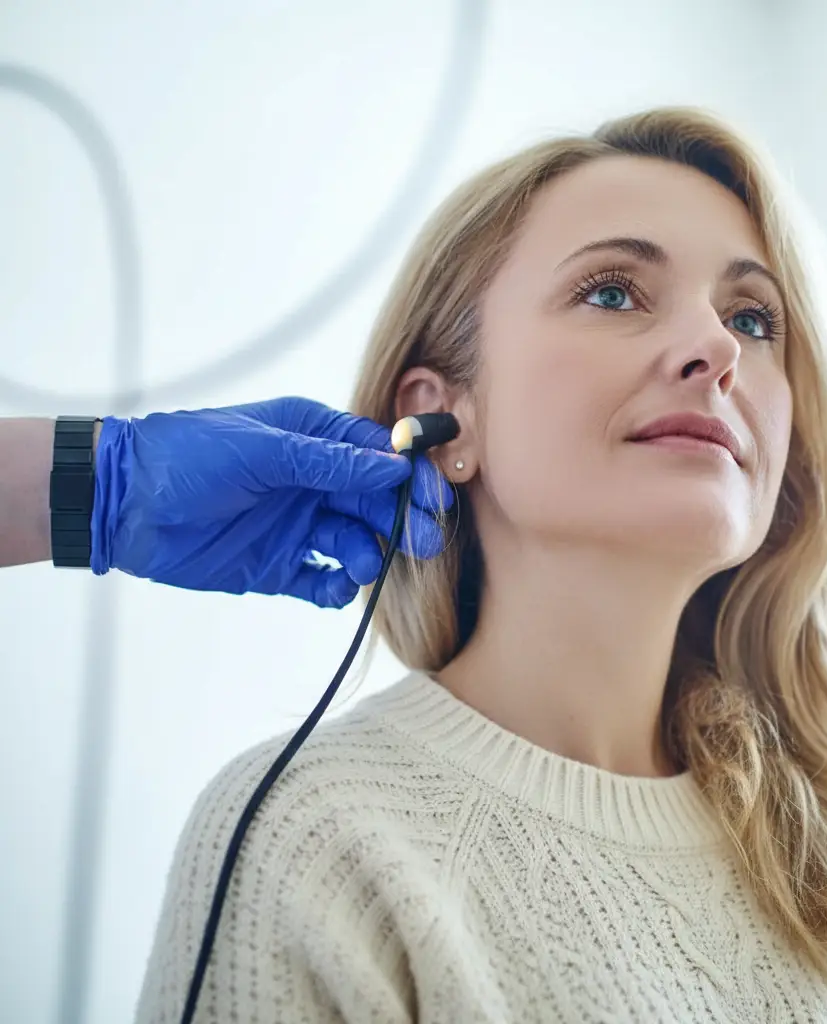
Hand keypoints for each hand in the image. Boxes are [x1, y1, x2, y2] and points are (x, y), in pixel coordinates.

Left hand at [91, 397, 454, 607]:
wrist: (122, 505)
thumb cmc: (187, 457)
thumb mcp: (261, 451)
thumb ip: (328, 462)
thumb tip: (393, 466)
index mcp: (310, 440)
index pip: (375, 456)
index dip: (407, 476)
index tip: (433, 498)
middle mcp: (311, 482)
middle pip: (374, 502)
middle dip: (400, 520)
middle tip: (423, 543)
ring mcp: (296, 525)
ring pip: (354, 542)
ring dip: (368, 555)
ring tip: (362, 565)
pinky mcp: (277, 566)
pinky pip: (320, 580)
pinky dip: (334, 587)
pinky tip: (335, 586)